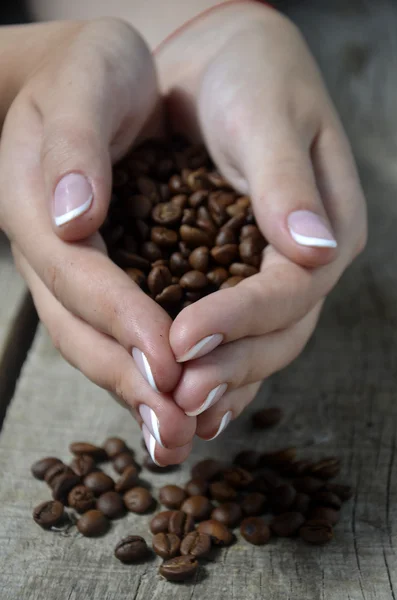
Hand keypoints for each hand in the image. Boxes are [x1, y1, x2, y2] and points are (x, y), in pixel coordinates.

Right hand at [0, 19, 194, 464]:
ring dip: (138, 393)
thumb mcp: (86, 82)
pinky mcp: (98, 275)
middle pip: (83, 330)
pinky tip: (180, 400)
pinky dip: (147, 370)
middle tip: (176, 433)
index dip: (122, 319)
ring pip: (96, 343)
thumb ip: (74, 143)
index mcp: (38, 207)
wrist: (80, 76)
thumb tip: (72, 215)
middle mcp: (52, 250)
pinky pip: (116, 331)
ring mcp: (72, 269)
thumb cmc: (90, 71)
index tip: (170, 361)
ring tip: (181, 437)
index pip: (80, 276)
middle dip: (131, 381)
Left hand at [157, 4, 366, 437]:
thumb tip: (317, 250)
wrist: (229, 68)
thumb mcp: (269, 118)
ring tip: (180, 411)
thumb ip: (288, 184)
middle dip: (230, 366)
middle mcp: (310, 264)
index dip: (241, 320)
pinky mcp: (247, 282)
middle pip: (281, 333)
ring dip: (223, 383)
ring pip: (262, 347)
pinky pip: (239, 337)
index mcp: (331, 227)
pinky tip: (189, 397)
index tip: (184, 339)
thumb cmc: (251, 81)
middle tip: (179, 394)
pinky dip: (217, 370)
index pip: (291, 290)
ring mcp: (281, 279)